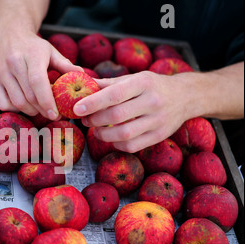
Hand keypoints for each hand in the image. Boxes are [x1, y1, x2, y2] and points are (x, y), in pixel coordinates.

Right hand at [0, 30, 82, 119]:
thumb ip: (65, 65)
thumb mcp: (51, 51)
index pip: (38, 82)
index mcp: (31, 55)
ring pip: (17, 102)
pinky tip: (24, 105)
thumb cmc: (33, 46)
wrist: (9, 34)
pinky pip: (4, 104)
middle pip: (28, 96)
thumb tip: (83, 76)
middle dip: (42, 110)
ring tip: (40, 110)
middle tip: (52, 114)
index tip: (56, 114)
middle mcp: (13, 63)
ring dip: (31, 111)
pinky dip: (16, 109)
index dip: (47, 101)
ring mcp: (0, 73)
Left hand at [74, 71, 198, 152]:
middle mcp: (153, 101)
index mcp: (143, 82)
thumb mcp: (133, 78)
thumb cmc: (151, 86)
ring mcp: (158, 120)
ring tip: (96, 130)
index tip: (77, 109)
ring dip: (103, 135)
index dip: (93, 103)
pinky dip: (116, 144)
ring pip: (124, 134)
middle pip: (116, 116)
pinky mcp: (160, 136)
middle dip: (94, 120)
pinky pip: (132, 146)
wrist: (185, 96)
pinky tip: (111, 138)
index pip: (115, 94)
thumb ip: (107, 83)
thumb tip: (81, 84)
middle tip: (85, 119)